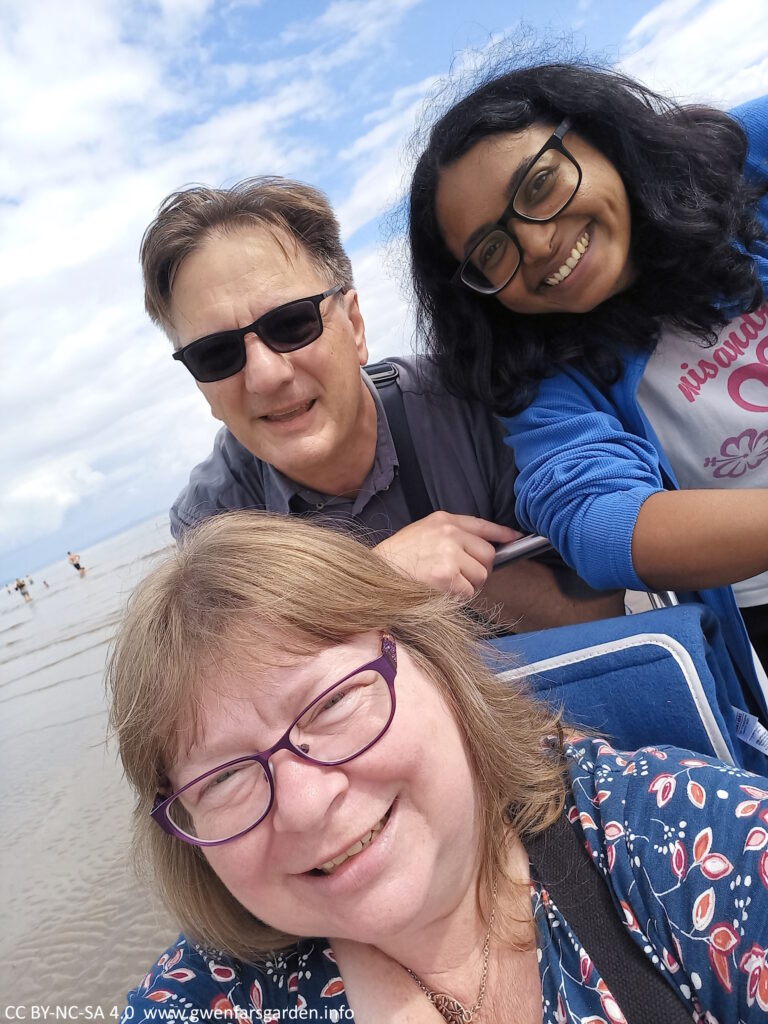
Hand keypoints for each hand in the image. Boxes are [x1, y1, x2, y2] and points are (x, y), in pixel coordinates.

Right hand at [374, 512, 520, 597]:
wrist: (378, 573)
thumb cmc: (397, 558)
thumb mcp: (422, 533)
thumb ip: (449, 535)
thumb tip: (476, 547)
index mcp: (443, 520)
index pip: (481, 524)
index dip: (501, 533)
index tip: (513, 537)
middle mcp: (449, 533)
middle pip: (487, 554)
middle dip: (479, 569)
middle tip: (461, 577)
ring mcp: (449, 553)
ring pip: (480, 575)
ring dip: (468, 585)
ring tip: (446, 584)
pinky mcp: (446, 575)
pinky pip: (468, 591)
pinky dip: (458, 597)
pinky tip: (440, 591)